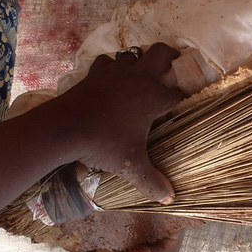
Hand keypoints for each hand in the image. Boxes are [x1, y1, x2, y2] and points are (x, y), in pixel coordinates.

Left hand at [51, 44, 180, 202]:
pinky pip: (107, 62)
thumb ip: (152, 181)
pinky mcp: (95, 73)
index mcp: (153, 97)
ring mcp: (115, 72)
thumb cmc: (104, 143)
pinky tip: (111, 76)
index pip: (177, 94)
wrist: (65, 127)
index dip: (184, 98)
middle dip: (171, 55)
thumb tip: (170, 199)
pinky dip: (111, 66)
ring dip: (138, 61)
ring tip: (141, 73)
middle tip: (175, 63)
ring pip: (132, 54)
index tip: (185, 103)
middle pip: (161, 52)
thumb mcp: (131, 165)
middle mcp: (138, 78)